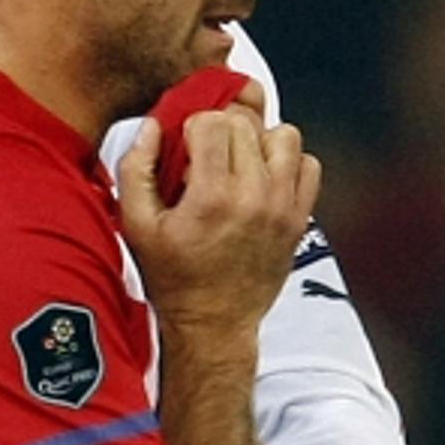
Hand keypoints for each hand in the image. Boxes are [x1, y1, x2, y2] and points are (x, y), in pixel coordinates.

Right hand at [118, 111, 320, 333]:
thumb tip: (152, 128)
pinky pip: (309, 164)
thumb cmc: (174, 278)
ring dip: (258, 142)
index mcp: (211, 197)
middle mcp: (253, 197)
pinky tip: (263, 179)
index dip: (193, 128)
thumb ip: (136, 169)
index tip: (187, 152)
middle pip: (245, 124)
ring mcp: (282, 207)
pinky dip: (288, 164)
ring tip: (239, 164)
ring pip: (283, 136)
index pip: (213, 122)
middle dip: (222, 132)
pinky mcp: (299, 218)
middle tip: (207, 160)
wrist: (212, 323)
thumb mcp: (136, 226)